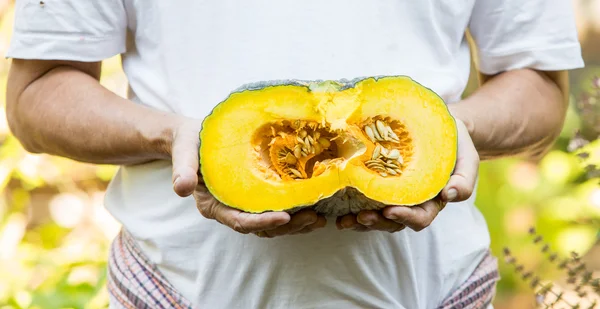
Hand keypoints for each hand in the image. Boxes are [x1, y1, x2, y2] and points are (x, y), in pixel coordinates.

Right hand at [169, 118, 326, 237]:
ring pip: (273, 223)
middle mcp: (231, 210)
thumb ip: (183, 169)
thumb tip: (182, 188)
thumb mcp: (184, 152)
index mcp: (214, 206)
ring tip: (320, 217)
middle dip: (289, 226)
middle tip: (313, 218)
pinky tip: (315, 204)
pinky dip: (295, 210)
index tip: (284, 217)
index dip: (263, 222)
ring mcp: (244, 205)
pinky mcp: (256, 196)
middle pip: (262, 227)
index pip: (240, 221)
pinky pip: (277, 208)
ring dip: (297, 224)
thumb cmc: (190, 143)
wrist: (193, 137)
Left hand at [336, 118, 478, 232]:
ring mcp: (391, 196)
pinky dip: (350, 209)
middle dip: (377, 222)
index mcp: (432, 201)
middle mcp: (410, 203)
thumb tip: (450, 196)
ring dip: (361, 221)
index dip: (406, 217)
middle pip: (393, 222)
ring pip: (376, 217)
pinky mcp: (375, 186)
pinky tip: (336, 212)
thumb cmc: (452, 141)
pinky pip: (362, 202)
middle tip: (361, 217)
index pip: (420, 217)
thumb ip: (465, 178)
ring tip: (345, 220)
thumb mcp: (467, 156)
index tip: (390, 211)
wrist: (434, 122)